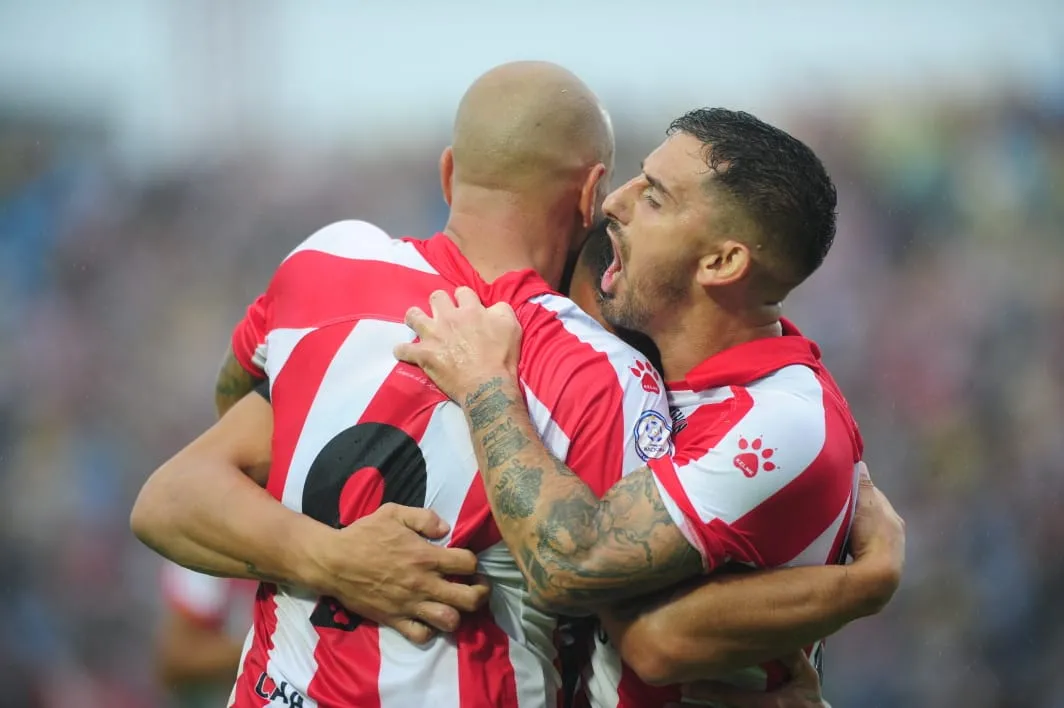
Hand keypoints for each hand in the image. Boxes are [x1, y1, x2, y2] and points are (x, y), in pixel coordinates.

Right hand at [305, 503, 490, 643]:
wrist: (333, 562)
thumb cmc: (364, 535)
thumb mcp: (393, 513)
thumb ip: (424, 517)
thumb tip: (445, 529)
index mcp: (425, 556)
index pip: (467, 563)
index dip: (473, 562)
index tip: (468, 562)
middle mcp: (423, 583)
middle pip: (469, 598)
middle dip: (481, 594)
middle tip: (477, 588)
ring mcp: (410, 604)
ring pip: (449, 621)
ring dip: (458, 614)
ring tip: (455, 606)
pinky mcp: (395, 620)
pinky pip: (422, 635)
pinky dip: (430, 630)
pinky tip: (429, 618)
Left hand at [394, 287, 521, 402]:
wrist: (488, 385)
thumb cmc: (502, 357)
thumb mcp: (512, 326)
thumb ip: (501, 309)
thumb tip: (492, 306)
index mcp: (470, 310)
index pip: (462, 292)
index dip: (464, 299)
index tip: (465, 307)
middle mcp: (449, 318)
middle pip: (436, 297)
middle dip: (438, 303)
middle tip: (443, 314)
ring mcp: (433, 335)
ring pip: (413, 316)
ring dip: (414, 318)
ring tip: (417, 324)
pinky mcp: (423, 355)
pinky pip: (403, 349)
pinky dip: (403, 351)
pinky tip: (404, 352)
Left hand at [674, 652, 825, 707]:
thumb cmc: (806, 701)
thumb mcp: (805, 678)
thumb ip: (792, 656)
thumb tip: (779, 631)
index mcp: (770, 705)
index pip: (736, 699)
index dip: (711, 692)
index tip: (687, 686)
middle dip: (695, 707)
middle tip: (672, 698)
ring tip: (670, 707)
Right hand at [846, 462, 904, 611]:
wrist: (876, 577)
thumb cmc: (871, 537)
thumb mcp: (865, 505)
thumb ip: (863, 485)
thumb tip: (860, 463)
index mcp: (894, 519)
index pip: (872, 498)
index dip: (855, 490)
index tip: (838, 486)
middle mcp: (894, 537)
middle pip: (869, 516)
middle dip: (854, 510)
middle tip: (832, 506)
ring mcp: (885, 555)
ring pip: (863, 534)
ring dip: (851, 530)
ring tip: (832, 528)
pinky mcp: (875, 571)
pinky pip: (859, 550)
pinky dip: (850, 546)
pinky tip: (837, 548)